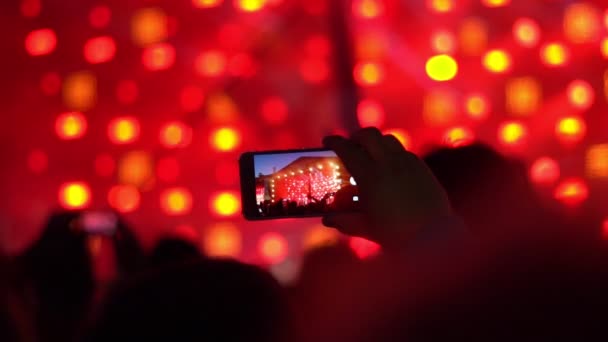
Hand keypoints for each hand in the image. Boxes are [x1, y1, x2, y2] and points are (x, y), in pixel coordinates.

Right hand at [322, 127, 451, 248]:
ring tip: (371, 154)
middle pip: (369, 135)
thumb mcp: (366, 228)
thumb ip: (344, 222)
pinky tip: (391, 168)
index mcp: (370, 176)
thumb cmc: (396, 234)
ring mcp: (408, 163)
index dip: (335, 142)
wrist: (433, 237)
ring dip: (376, 141)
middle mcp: (389, 163)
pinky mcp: (422, 168)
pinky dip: (393, 153)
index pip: (347, 149)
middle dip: (356, 136)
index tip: (327, 141)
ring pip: (388, 139)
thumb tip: (327, 220)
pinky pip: (404, 151)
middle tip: (350, 145)